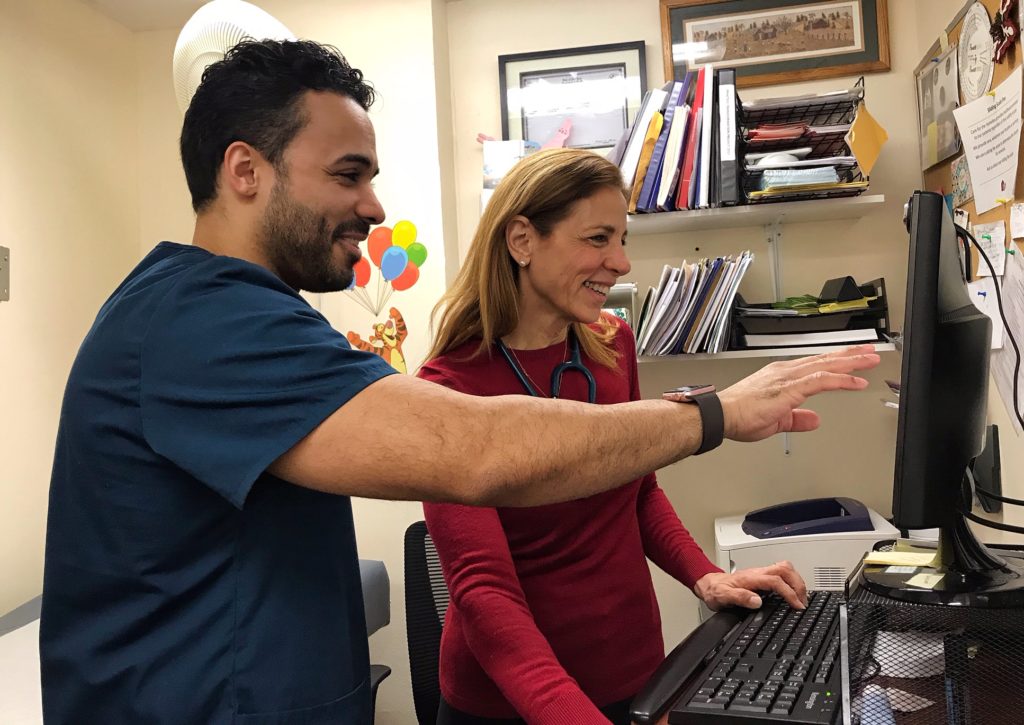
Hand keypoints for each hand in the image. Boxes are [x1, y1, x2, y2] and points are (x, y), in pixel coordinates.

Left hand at [694, 561, 807, 610]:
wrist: (707, 585)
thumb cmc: (715, 591)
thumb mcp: (723, 597)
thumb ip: (739, 598)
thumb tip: (757, 601)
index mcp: (750, 578)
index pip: (776, 581)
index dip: (789, 593)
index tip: (796, 606)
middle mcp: (757, 573)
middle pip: (785, 569)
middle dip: (798, 584)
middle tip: (803, 601)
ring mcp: (760, 574)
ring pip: (784, 569)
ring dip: (796, 582)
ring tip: (801, 598)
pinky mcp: (761, 577)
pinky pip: (781, 574)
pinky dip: (791, 582)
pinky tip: (792, 593)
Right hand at [719, 345, 879, 441]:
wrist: (722, 415)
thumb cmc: (739, 415)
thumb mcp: (776, 421)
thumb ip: (796, 419)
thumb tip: (813, 420)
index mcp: (781, 376)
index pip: (814, 365)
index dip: (836, 362)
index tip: (853, 360)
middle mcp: (786, 372)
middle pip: (824, 360)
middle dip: (849, 355)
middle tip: (870, 352)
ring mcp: (789, 377)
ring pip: (826, 365)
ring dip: (851, 363)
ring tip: (870, 361)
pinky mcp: (791, 388)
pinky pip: (821, 381)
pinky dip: (841, 380)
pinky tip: (856, 381)